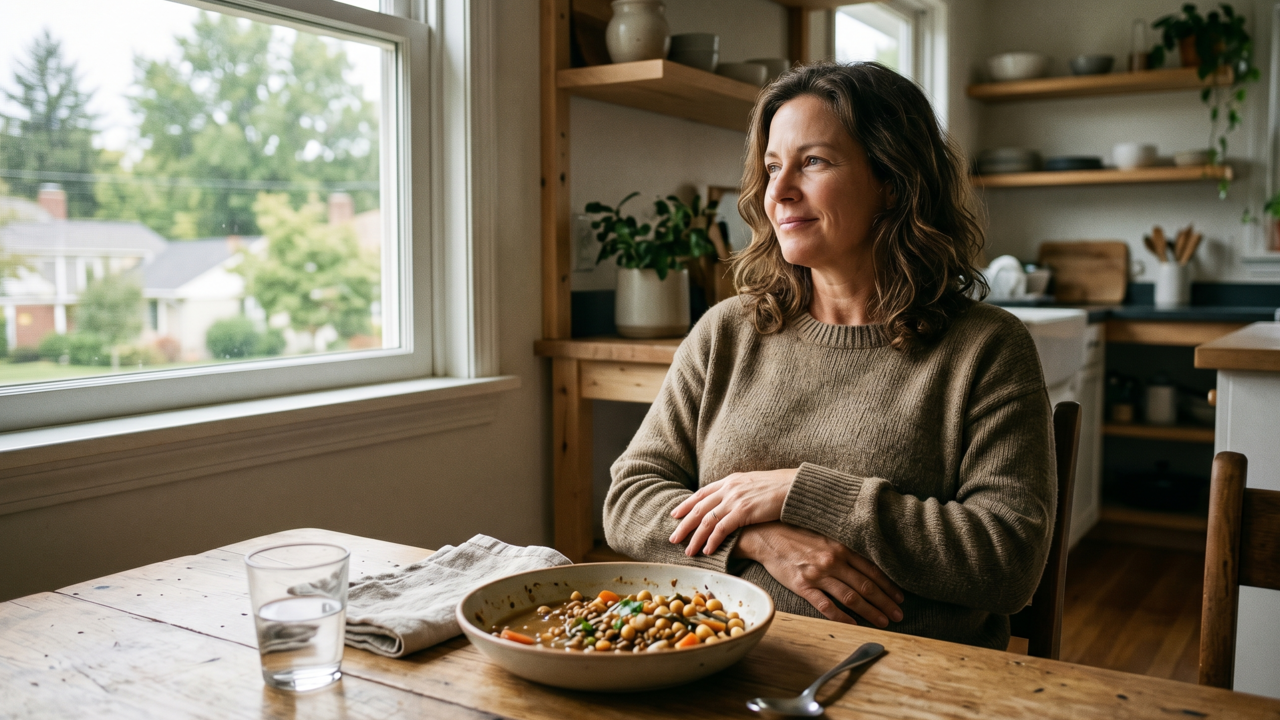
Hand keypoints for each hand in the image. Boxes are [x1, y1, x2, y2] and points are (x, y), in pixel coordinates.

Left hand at [669, 468, 797, 555]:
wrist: (796, 487)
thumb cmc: (779, 488)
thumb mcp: (753, 485)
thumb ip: (739, 492)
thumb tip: (731, 502)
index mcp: (730, 481)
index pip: (701, 493)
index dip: (686, 504)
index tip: (675, 514)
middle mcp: (728, 488)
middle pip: (699, 508)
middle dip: (684, 525)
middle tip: (673, 538)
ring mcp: (735, 499)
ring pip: (707, 521)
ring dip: (695, 538)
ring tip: (688, 551)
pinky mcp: (744, 511)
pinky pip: (722, 529)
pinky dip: (712, 541)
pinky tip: (707, 551)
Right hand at [733, 523, 904, 627]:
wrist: (765, 535)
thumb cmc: (795, 533)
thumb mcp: (823, 534)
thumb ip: (843, 546)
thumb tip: (865, 559)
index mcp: (840, 546)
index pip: (872, 569)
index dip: (889, 585)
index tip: (900, 597)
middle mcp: (833, 560)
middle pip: (866, 585)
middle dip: (885, 602)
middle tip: (899, 615)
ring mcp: (818, 574)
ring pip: (851, 597)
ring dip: (870, 612)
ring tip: (882, 622)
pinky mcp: (802, 586)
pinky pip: (826, 605)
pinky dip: (842, 617)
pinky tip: (853, 624)